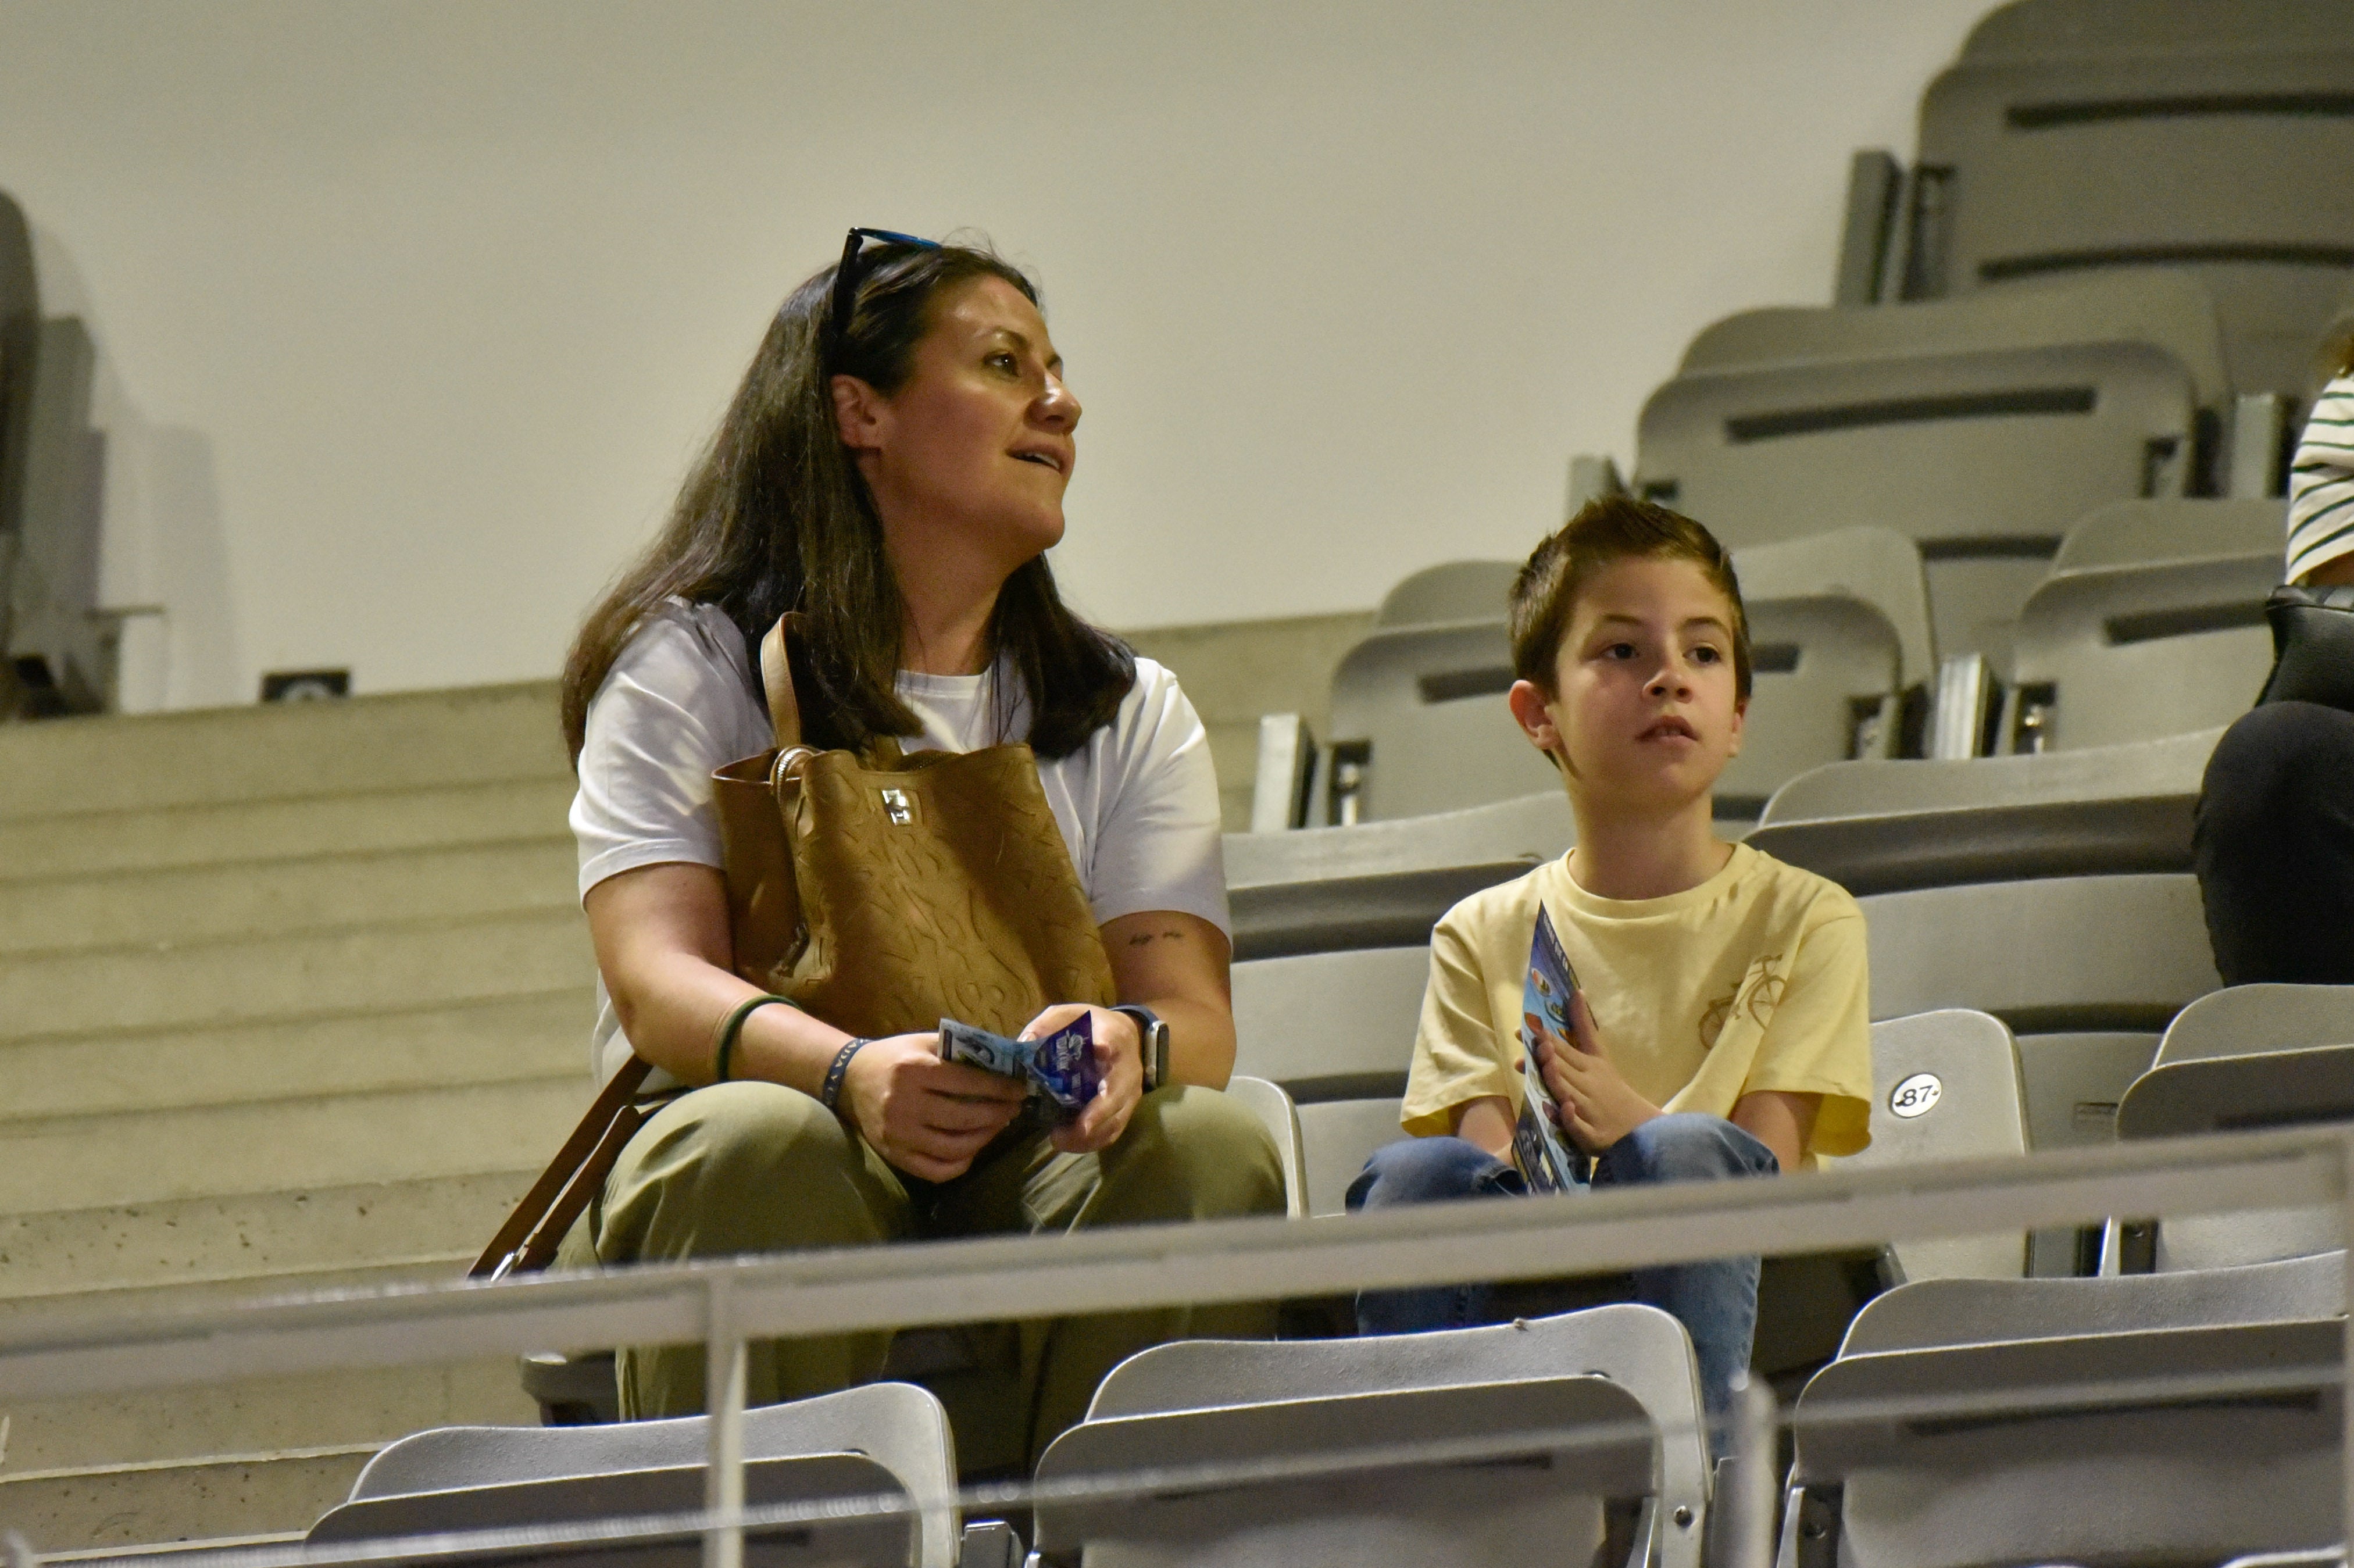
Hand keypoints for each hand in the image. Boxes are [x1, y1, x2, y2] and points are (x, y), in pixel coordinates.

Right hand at [839, 1031, 1027, 1181]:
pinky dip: (960, 1163)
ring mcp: (897, 1134)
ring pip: (953, 1148)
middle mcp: (903, 1103)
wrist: (851, 1078)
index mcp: (913, 1069)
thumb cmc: (895, 1056)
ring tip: (997, 1126)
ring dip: (984, 1138)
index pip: (966, 1082)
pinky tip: (973, 1148)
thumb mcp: (924, 1041)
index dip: (999, 1088)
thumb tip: (1005, 1062)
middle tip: (1014, 1108)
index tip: (1020, 1089)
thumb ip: (960, 1050)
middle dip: (998, 1114)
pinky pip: (934, 1170)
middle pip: (963, 1117)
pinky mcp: (893, 1154)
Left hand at [1021, 1003, 1143, 1155]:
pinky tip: (1068, 1142)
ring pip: (1115, 1120)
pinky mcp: (1125, 1110)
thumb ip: (1047, 1024)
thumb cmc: (1093, 1027)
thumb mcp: (1069, 1015)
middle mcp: (1126, 1068)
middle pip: (1117, 1093)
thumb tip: (1024, 1043)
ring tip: (1059, 1138)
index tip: (1101, 1049)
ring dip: (1089, 1136)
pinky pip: (1112, 1132)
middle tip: (1071, 1129)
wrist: (1128, 1037)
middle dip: (1097, 1113)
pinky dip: (1091, 1142)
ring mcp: (1129, 1093)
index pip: (1112, 1040)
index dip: (1107, 1045)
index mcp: (1113, 1036)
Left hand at [1535, 991, 1659, 1156]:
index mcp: (1591, 1066)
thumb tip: (1575, 992)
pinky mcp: (1592, 1135)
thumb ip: (1583, 1027)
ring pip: (1570, 1094)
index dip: (1548, 1039)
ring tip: (1546, 1068)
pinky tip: (1565, 1109)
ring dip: (1558, 1081)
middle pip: (1566, 1070)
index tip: (1531, 1028)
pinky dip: (1572, 1118)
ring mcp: (1590, 1110)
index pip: (1567, 1050)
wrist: (1636, 1126)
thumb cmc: (1611, 1087)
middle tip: (1534, 1044)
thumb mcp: (1600, 1056)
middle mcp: (1589, 1086)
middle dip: (1550, 1057)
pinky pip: (1579, 1126)